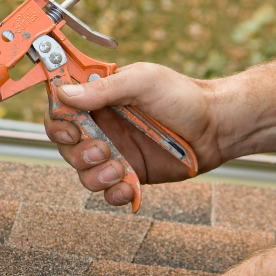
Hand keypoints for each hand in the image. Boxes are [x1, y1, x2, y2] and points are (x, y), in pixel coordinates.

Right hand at [45, 63, 225, 206]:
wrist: (218, 127)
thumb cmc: (183, 96)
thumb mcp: (142, 82)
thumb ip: (102, 89)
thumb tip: (63, 94)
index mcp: (99, 101)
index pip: (60, 112)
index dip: (57, 124)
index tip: (72, 130)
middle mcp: (102, 128)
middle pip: (66, 147)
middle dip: (78, 154)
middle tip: (103, 150)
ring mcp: (115, 153)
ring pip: (83, 173)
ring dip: (95, 176)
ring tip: (119, 170)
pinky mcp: (130, 175)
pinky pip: (108, 193)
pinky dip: (114, 194)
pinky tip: (128, 188)